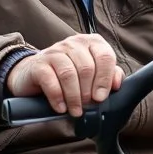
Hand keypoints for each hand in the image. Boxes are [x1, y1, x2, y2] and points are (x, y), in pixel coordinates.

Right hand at [6, 34, 124, 116]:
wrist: (35, 75)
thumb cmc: (70, 75)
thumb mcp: (92, 74)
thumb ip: (109, 76)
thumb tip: (116, 84)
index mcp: (91, 42)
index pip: (105, 57)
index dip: (105, 79)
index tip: (101, 97)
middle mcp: (73, 43)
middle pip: (87, 68)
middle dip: (88, 92)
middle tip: (87, 106)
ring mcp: (54, 51)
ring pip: (69, 74)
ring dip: (74, 97)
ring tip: (75, 111)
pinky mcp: (39, 63)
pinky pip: (50, 81)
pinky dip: (57, 97)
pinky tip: (61, 108)